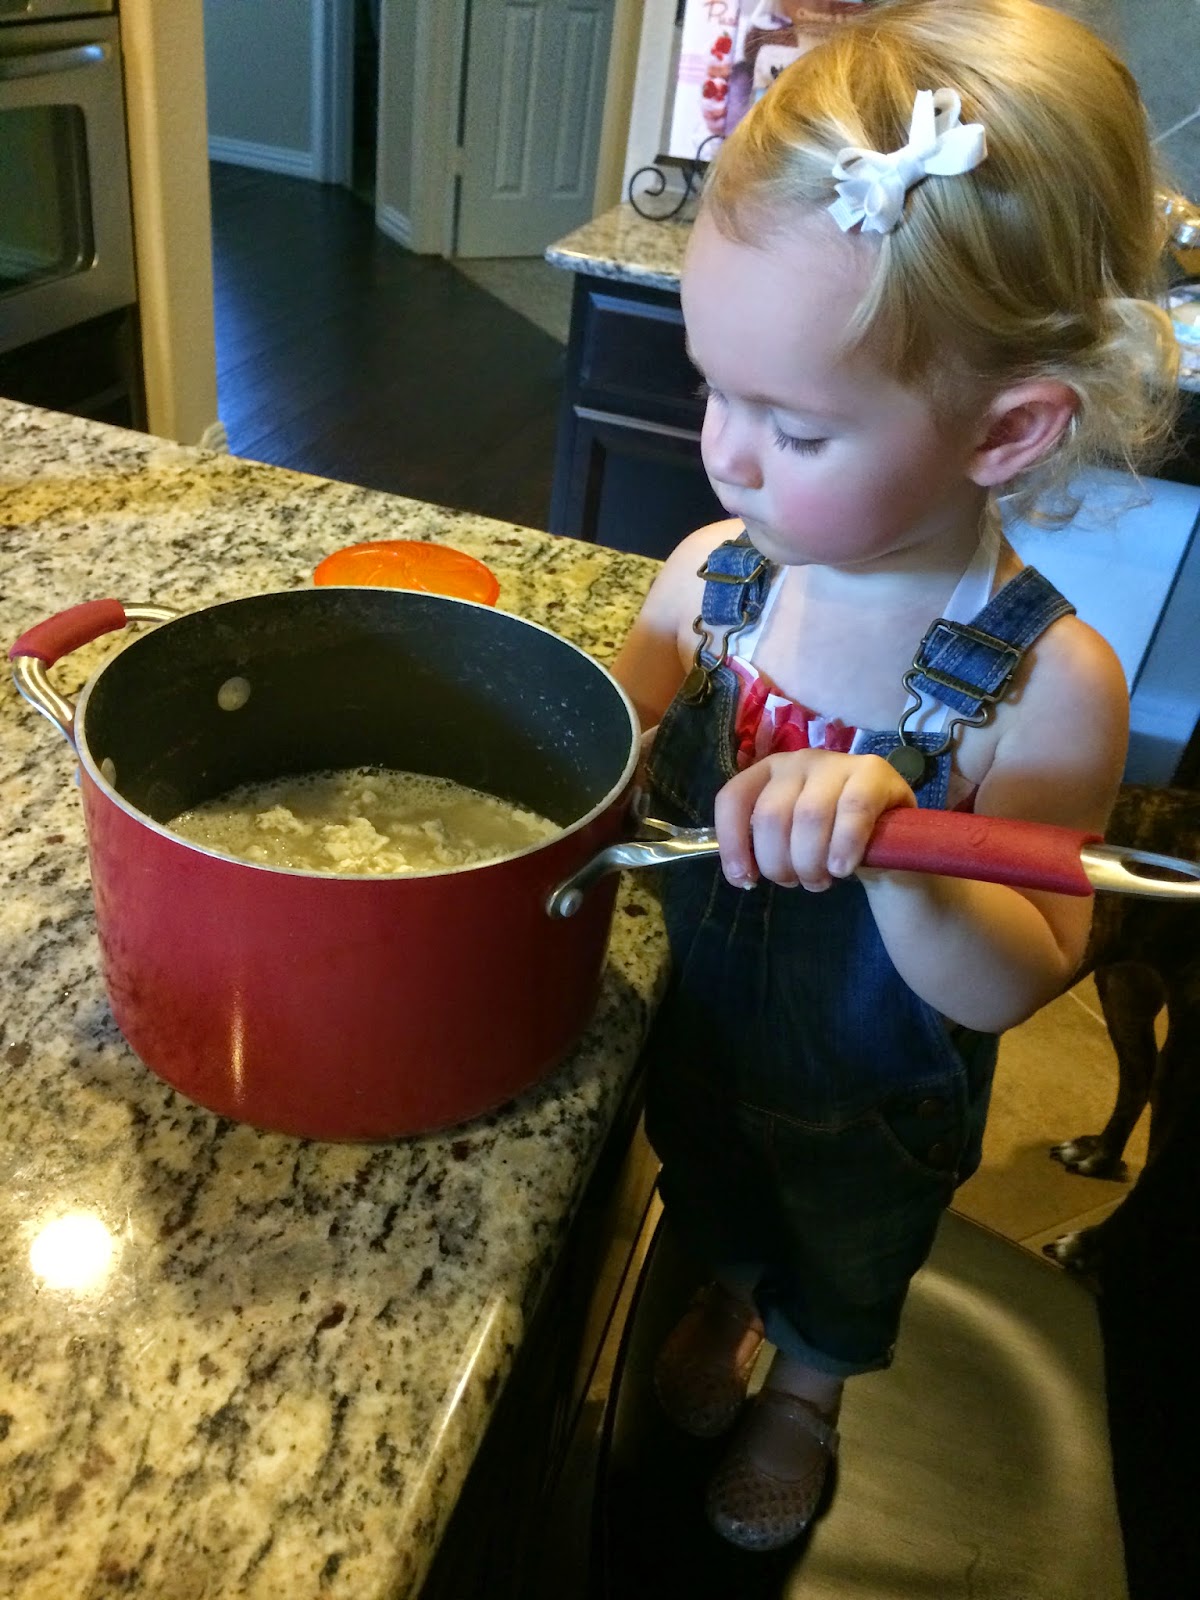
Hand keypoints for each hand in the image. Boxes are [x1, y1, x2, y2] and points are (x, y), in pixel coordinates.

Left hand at [713, 750, 916, 890]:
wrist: (892, 841)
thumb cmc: (832, 842)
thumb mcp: (792, 843)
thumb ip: (764, 848)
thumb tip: (740, 874)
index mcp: (768, 773)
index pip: (733, 798)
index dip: (733, 843)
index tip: (745, 880)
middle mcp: (798, 761)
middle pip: (770, 815)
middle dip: (779, 863)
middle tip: (797, 883)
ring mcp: (836, 762)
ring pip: (809, 816)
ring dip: (811, 862)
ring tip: (821, 880)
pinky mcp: (874, 772)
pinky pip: (853, 810)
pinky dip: (844, 846)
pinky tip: (842, 868)